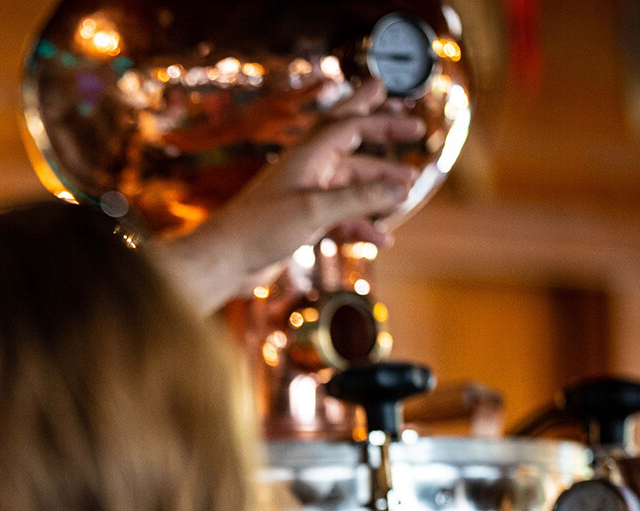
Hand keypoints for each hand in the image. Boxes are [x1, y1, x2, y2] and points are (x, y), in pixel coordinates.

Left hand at [153, 83, 426, 312]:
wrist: (225, 261)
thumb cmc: (258, 228)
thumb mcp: (314, 210)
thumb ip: (358, 198)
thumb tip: (399, 189)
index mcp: (307, 157)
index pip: (351, 126)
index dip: (383, 120)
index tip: (414, 120)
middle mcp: (307, 172)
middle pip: (352, 147)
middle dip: (382, 136)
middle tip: (413, 127)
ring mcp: (305, 198)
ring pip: (351, 187)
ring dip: (378, 190)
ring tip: (406, 195)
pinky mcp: (302, 224)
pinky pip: (340, 219)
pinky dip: (361, 226)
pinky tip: (380, 238)